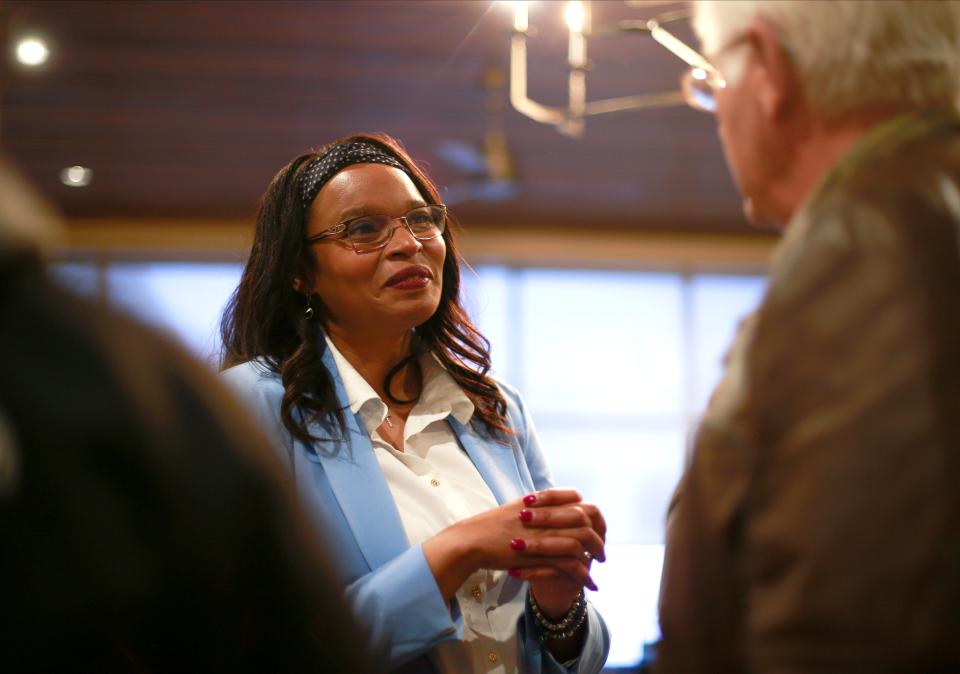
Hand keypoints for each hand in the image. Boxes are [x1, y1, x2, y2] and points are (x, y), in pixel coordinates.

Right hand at [422, 488, 603, 600]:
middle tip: (601, 548)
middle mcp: (545, 513)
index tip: (592, 524)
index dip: (588, 511)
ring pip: (582, 540)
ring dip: (595, 552)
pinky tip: (588, 582)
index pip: (576, 498)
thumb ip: (536, 507)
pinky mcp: (539, 555)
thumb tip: (552, 510)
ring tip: (599, 563)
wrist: (471, 541)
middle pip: (585, 517)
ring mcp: (543, 533)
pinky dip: (582, 573)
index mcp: (539, 500)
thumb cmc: (489, 526)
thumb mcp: (515, 509)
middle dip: (598, 533)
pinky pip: (570, 563)